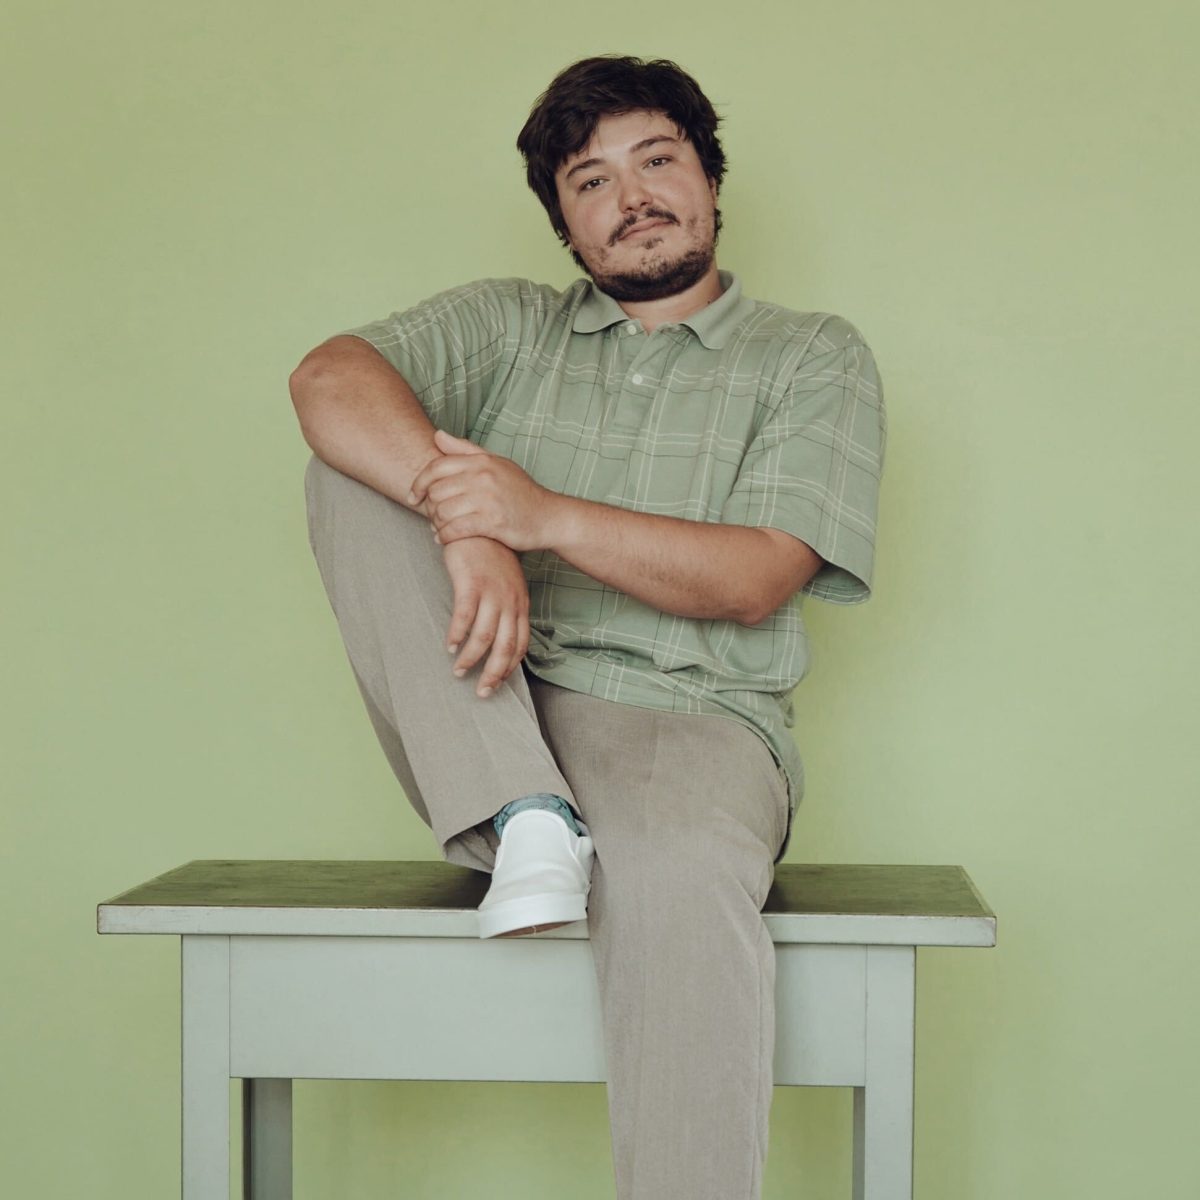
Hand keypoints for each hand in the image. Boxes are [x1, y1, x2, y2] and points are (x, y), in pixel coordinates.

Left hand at [408, 429, 559, 551]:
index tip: (414, 496)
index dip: (419, 482)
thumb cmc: (520, 491)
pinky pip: (456, 530)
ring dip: (437, 524)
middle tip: (433, 516)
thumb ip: (465, 450)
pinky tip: (444, 539)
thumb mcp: (496, 464)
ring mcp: (488, 500)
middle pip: (437, 491)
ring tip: (440, 528)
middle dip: (430, 507)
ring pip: (443, 512)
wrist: (548, 517)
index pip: (437, 467)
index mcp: (482, 461)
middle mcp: (484, 477)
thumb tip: (437, 435)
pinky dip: (445, 537)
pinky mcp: (493, 523)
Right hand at [439, 535, 530, 697]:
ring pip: (484, 637)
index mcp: (520, 604)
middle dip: (493, 674)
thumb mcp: (508, 584)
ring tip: (458, 671)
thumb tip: (500, 637)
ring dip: (470, 659)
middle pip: (504, 648)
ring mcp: (491, 593)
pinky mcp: (470, 584)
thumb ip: (506, 608)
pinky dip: (457, 636)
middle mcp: (509, 602)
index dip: (509, 667)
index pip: (520, 644)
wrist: (478, 527)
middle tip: (482, 693)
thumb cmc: (491, 557)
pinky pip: (464, 617)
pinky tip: (449, 646)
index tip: (498, 682)